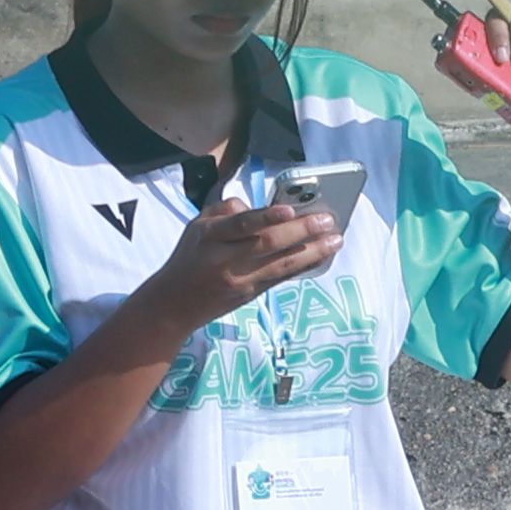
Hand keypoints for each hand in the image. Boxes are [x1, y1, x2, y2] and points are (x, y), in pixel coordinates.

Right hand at [128, 194, 337, 340]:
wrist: (174, 303)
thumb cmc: (189, 256)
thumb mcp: (197, 226)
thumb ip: (225, 211)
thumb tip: (257, 206)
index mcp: (209, 236)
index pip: (240, 225)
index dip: (266, 217)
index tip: (290, 210)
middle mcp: (225, 259)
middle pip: (267, 244)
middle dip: (301, 231)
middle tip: (328, 220)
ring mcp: (240, 279)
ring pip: (281, 264)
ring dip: (312, 251)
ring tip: (336, 240)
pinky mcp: (251, 294)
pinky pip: (281, 278)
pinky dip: (303, 266)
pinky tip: (322, 257)